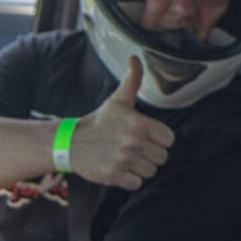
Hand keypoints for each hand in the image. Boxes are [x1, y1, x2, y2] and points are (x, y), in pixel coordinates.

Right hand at [72, 56, 175, 189]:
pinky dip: (130, 179)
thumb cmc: (101, 120)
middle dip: (150, 154)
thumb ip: (132, 79)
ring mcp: (123, 160)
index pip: (169, 139)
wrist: (71, 142)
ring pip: (150, 171)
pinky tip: (120, 168)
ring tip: (126, 157)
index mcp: (139, 124)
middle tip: (134, 147)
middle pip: (162, 157)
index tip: (145, 136)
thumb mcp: (118, 100)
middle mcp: (133, 143)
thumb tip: (135, 57)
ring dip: (141, 167)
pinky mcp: (114, 176)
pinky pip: (137, 183)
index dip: (159, 139)